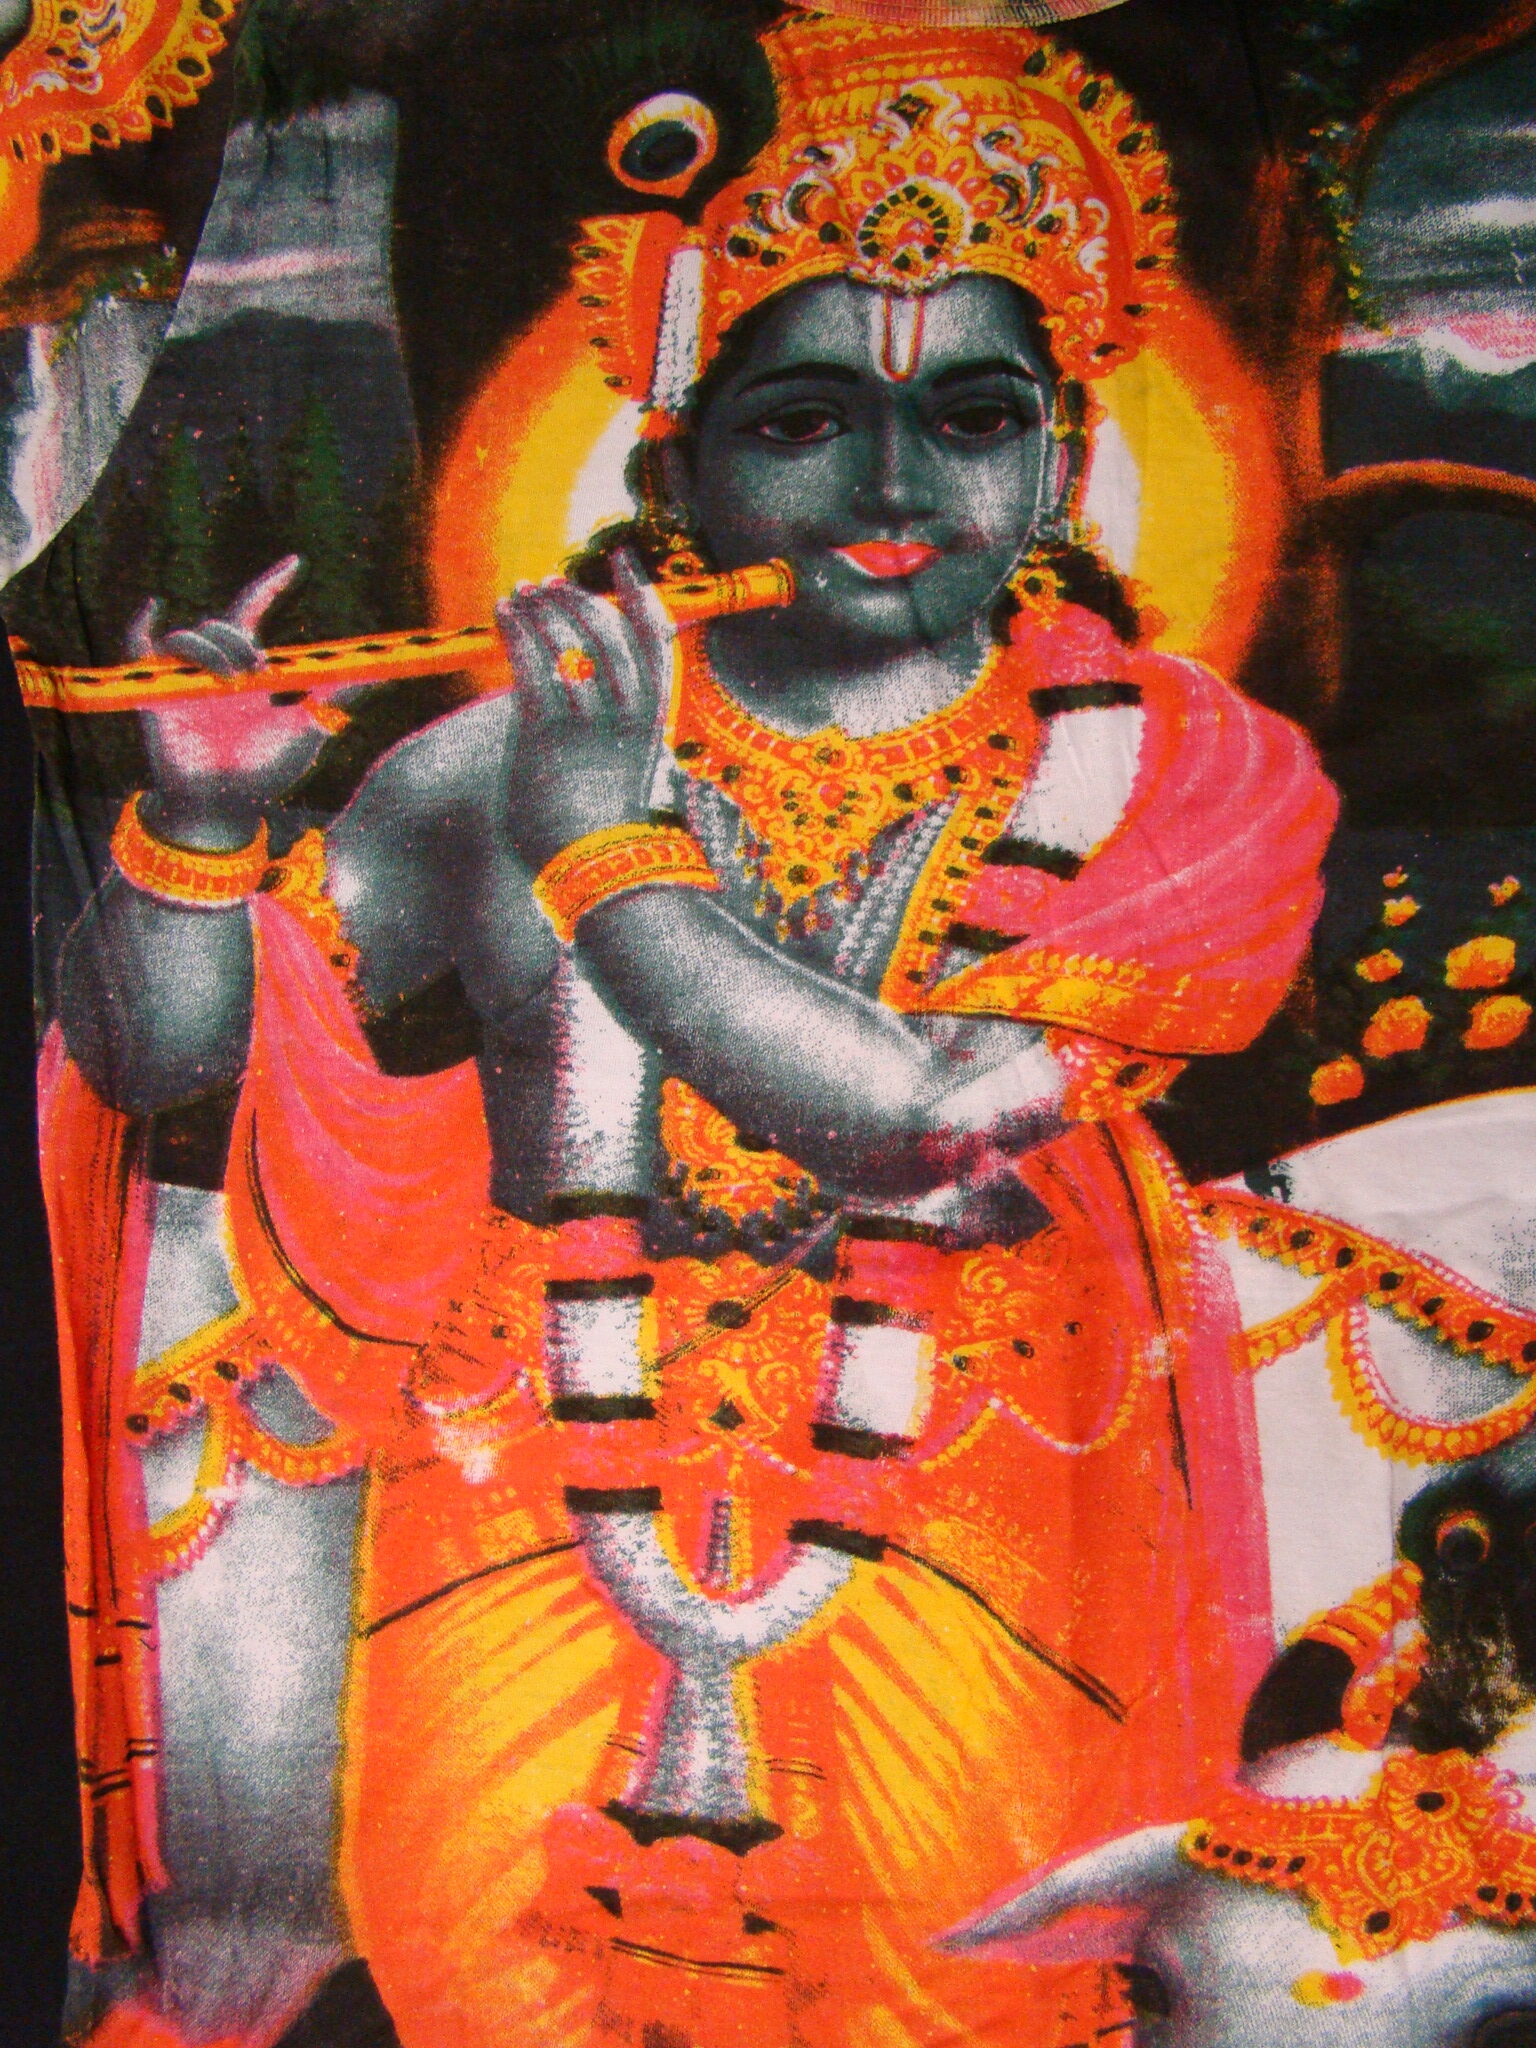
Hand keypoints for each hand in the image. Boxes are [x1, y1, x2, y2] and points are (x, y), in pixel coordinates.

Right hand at [131, 557, 351, 844]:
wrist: (225, 805)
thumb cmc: (265, 771)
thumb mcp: (308, 728)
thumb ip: (338, 696)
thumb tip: (380, 672)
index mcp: (247, 669)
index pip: (252, 612)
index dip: (271, 585)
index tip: (297, 563)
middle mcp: (213, 668)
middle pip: (219, 624)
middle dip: (236, 638)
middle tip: (256, 669)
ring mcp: (182, 680)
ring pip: (185, 637)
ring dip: (207, 648)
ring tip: (229, 681)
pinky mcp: (154, 694)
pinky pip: (137, 647)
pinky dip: (140, 626)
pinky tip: (155, 609)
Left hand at [495, 551, 672, 871]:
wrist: (596, 876)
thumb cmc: (605, 841)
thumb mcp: (621, 787)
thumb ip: (609, 748)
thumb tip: (595, 736)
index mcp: (653, 723)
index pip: (657, 641)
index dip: (642, 593)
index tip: (626, 561)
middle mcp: (625, 714)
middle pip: (609, 631)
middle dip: (580, 599)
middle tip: (553, 584)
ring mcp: (587, 722)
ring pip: (568, 638)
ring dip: (544, 608)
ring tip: (523, 592)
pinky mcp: (545, 733)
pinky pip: (532, 663)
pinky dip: (517, 630)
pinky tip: (503, 613)